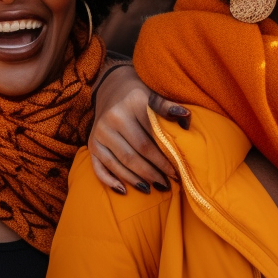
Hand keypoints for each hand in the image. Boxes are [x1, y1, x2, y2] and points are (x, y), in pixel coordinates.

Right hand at [89, 65, 190, 194]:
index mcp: (131, 104)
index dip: (164, 158)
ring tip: (153, 189)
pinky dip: (111, 181)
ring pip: (120, 163)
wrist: (112, 87)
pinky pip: (99, 167)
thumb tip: (186, 117)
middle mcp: (112, 118)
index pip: (151, 138)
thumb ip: (168, 106)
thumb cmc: (140, 95)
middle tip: (168, 184)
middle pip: (136, 154)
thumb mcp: (154, 94)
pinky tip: (125, 191)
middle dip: (153, 172)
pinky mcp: (91, 144)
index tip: (177, 171)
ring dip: (137, 180)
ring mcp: (99, 133)